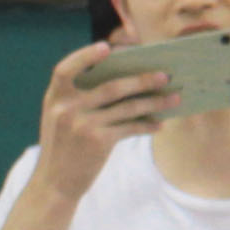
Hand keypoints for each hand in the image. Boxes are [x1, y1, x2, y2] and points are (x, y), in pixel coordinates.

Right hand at [37, 39, 176, 200]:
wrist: (54, 183)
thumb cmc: (64, 146)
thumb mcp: (61, 119)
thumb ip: (80, 99)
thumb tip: (128, 81)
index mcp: (54, 98)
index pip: (64, 69)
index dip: (84, 56)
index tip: (107, 46)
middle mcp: (66, 109)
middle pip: (111, 86)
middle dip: (142, 80)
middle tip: (165, 75)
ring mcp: (82, 125)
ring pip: (127, 107)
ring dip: (154, 102)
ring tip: (175, 98)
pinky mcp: (98, 142)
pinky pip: (130, 128)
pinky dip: (147, 125)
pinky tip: (159, 124)